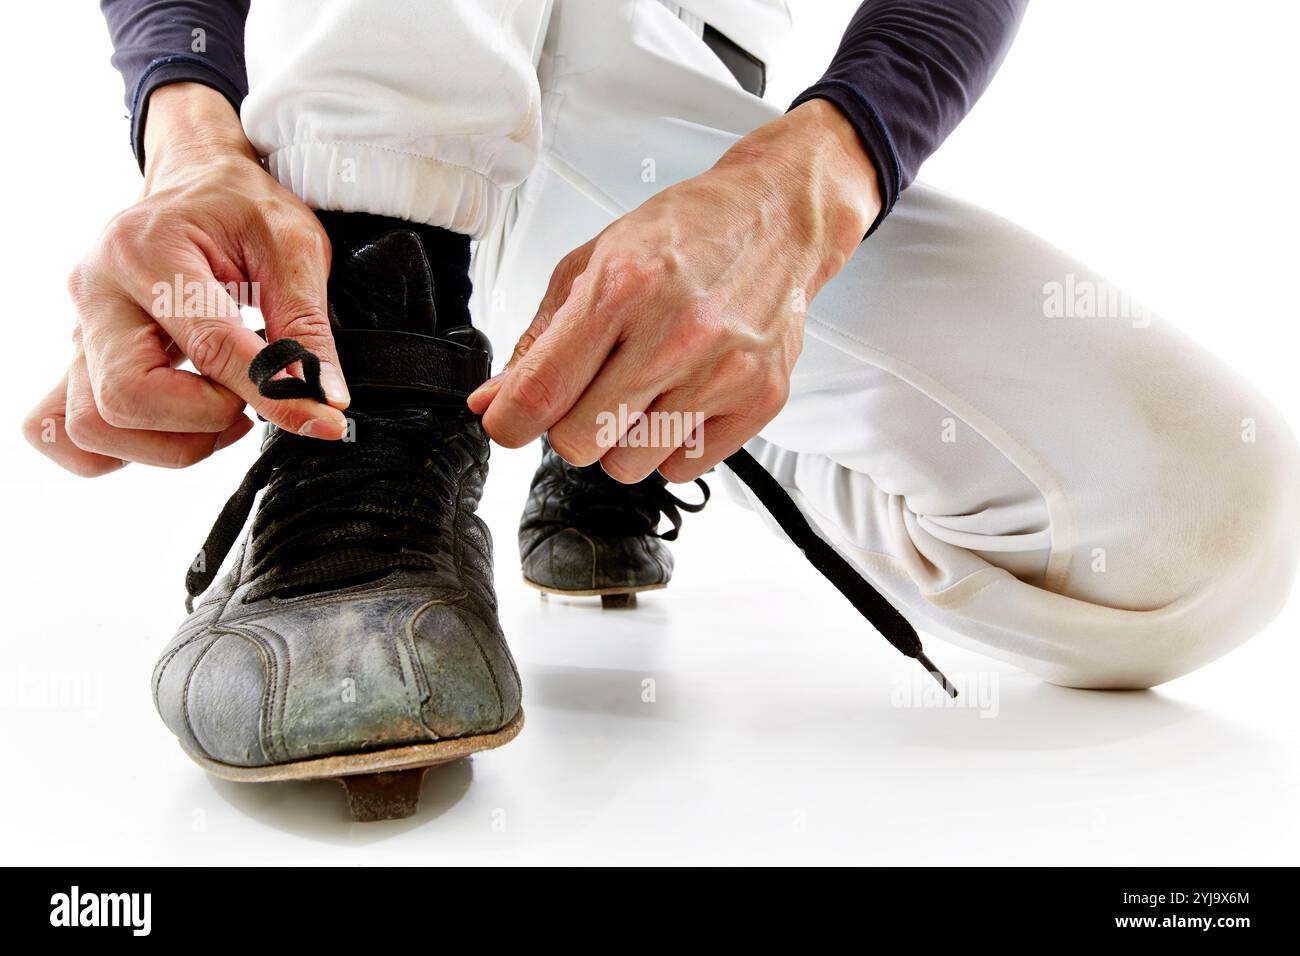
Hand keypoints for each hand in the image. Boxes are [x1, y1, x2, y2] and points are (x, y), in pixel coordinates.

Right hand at [23, 83, 348, 476]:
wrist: (196, 182)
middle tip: (247, 395)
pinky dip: (119, 449)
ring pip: (94, 426)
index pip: (209, 348)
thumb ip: (308, 328)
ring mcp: (79, 328)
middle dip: (204, 418)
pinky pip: (62, 429)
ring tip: (222, 407)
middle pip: (126, 398)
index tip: (320, 420)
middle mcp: (97, 291)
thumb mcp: (294, 248)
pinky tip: (174, 425)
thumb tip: (324, 401)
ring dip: (171, 441)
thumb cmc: (241, 209)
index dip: (271, 394)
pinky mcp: (78, 357)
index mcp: (148, 250)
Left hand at [468, 99, 880, 482]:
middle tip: (590, 391)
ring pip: (629, 465)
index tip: (508, 421)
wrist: (778, 218)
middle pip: (579, 442)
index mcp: (622, 289)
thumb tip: (494, 401)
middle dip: (569, 426)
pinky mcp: (760, 400)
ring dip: (622, 439)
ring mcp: (723, 372)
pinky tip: (681, 398)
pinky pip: (682, 468)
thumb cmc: (687, 234)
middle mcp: (675, 335)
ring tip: (643, 389)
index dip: (509, 422)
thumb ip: (539, 340)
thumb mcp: (595, 264)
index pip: (541, 392)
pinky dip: (671, 444)